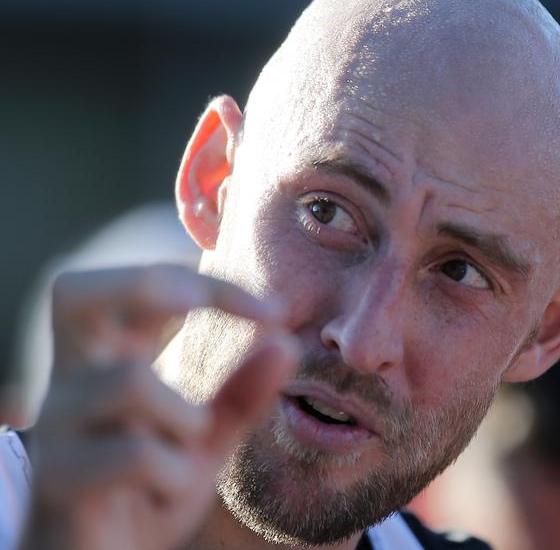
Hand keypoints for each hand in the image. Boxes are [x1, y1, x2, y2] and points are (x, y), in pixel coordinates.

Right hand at [22, 264, 296, 549]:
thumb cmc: (149, 489)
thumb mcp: (205, 436)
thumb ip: (242, 392)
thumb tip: (287, 342)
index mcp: (110, 357)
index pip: (148, 285)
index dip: (211, 284)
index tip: (277, 310)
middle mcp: (73, 378)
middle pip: (75, 292)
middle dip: (147, 283)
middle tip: (197, 302)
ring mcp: (58, 427)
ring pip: (127, 382)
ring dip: (185, 418)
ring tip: (185, 449)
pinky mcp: (56, 479)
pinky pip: (134, 455)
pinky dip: (172, 474)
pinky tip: (163, 492)